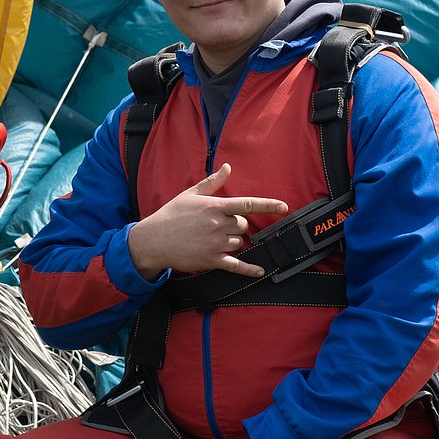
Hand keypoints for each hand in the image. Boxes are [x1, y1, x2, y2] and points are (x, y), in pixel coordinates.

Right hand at [127, 163, 287, 279]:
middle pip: (243, 225)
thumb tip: (228, 167)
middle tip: (217, 225)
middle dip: (236, 225)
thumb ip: (212, 182)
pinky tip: (260, 271)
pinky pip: (236, 265)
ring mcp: (216, 244)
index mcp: (214, 206)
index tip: (284, 206)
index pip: (248, 204)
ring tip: (211, 238)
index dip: (269, 205)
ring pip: (239, 242)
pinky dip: (249, 269)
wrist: (154, 239)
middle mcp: (217, 225)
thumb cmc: (171, 214)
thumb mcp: (190, 194)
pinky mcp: (212, 260)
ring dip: (232, 241)